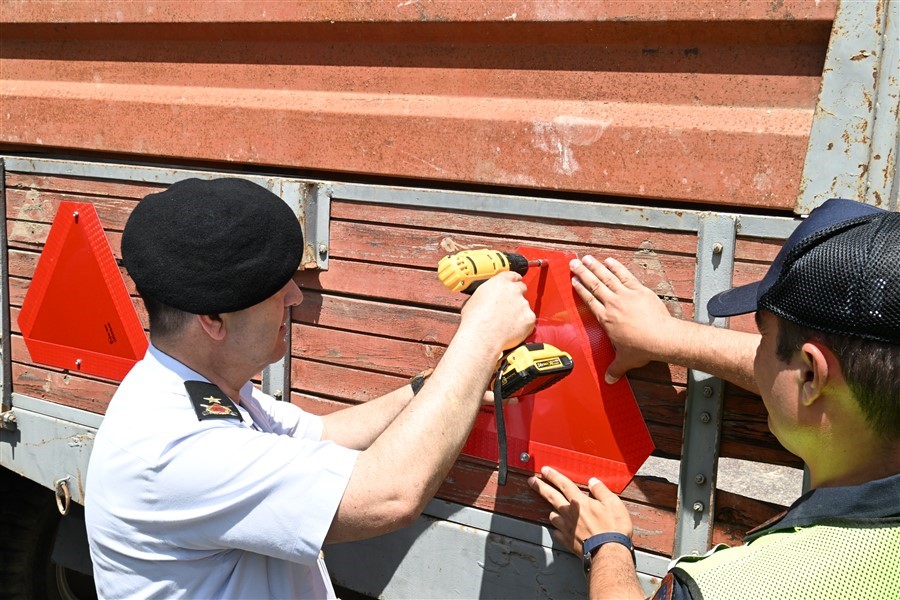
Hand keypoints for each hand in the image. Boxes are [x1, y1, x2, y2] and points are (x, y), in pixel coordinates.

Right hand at [460, 271, 534, 352]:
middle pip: (522, 289)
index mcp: (500, 282)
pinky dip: (523, 326)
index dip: (513, 281)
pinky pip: (529, 321)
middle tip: (508, 308)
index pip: (513, 276)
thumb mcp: (474, 299)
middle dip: (517, 297)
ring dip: (519, 313)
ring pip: (524, 307)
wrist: (481, 337)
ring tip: (506, 324)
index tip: (513, 285)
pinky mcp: (529, 318)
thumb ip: (486, 294)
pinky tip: (511, 331)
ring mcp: (523, 304)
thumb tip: (486, 299)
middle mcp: (514, 290)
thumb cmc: (474, 320)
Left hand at [528, 466, 632, 555]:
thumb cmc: (613, 529)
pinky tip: (561, 529)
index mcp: (580, 502)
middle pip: (551, 496)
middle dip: (540, 487)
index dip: (553, 476)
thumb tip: (593, 482)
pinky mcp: (567, 541)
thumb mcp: (614, 504)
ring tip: (555, 509)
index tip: (545, 470)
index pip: (564, 484)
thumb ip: (601, 490)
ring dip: (553, 511)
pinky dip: (558, 529)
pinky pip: (557, 532)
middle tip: (531, 481)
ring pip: (553, 516)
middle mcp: (570, 513)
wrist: (609, 553)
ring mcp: (566, 528)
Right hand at [570, 255, 675, 383]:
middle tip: (574, 264)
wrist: (662, 338)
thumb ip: (615, 368)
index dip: (580, 289)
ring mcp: (626, 295)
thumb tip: (609, 380)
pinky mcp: (640, 291)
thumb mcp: (625, 360)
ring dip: (596, 267)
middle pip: (594, 285)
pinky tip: (610, 260)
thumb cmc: (643, 348)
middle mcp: (613, 304)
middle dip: (583, 273)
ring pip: (607, 277)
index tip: (574, 281)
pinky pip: (625, 276)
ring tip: (587, 258)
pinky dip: (617, 267)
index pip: (589, 300)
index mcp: (606, 319)